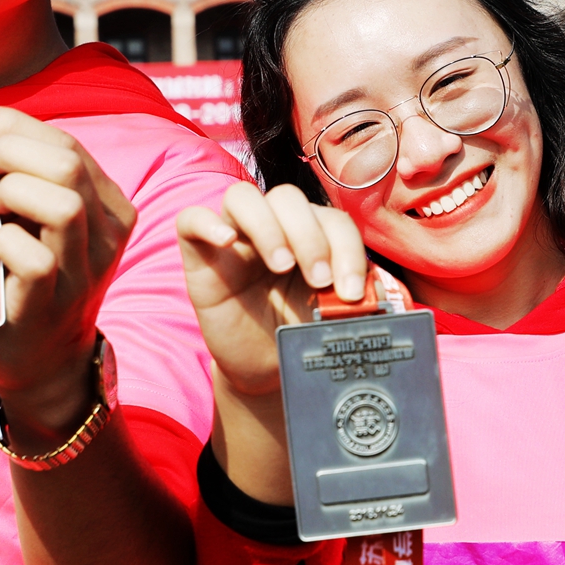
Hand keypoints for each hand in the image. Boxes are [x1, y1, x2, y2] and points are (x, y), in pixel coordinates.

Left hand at [0, 108, 137, 440]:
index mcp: (109, 207)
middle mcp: (106, 236)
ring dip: (12, 192)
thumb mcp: (43, 224)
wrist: (42, 360)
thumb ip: (29, 182)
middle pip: (69, 166)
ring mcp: (82, 273)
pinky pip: (35, 260)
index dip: (16, 125)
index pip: (69, 146)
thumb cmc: (30, 280)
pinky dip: (3, 242)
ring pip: (64, 206)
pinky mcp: (52, 305)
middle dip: (11, 150)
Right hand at [174, 181, 367, 397]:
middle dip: (310, 237)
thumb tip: (373, 290)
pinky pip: (191, 219)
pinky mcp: (198, 254)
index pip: (330, 218)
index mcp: (310, 233)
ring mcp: (232, 236)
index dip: (346, 248)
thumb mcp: (330, 313)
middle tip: (319, 280)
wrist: (263, 366)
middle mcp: (272, 226)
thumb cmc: (296, 331)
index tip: (350, 292)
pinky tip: (228, 243)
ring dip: (268, 227)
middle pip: (287, 197)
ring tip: (281, 266)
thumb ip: (352, 296)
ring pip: (242, 198)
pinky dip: (207, 223)